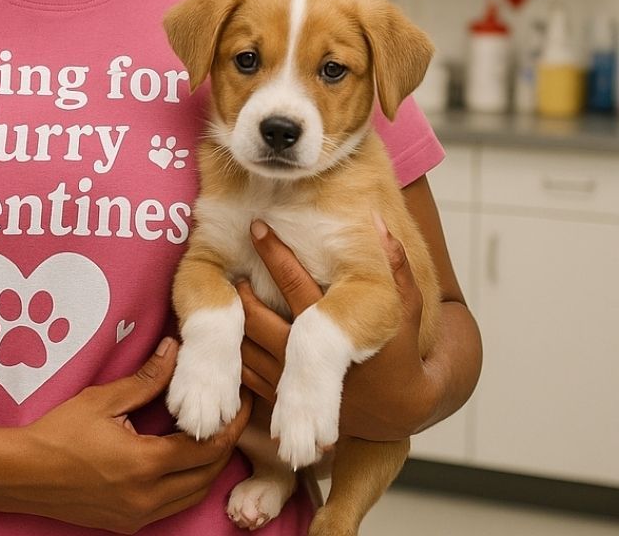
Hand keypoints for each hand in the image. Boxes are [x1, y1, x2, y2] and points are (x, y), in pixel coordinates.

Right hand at [0, 338, 251, 532]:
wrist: (23, 474)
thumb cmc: (59, 432)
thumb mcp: (104, 400)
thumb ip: (146, 379)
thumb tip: (175, 350)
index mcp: (145, 465)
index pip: (205, 447)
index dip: (229, 424)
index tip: (242, 402)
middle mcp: (148, 498)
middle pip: (207, 475)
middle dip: (226, 445)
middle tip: (233, 415)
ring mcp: (139, 516)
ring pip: (193, 495)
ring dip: (209, 467)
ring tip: (213, 433)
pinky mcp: (129, 523)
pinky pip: (173, 505)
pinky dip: (187, 483)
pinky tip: (182, 458)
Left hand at [236, 218, 430, 442]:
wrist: (396, 415)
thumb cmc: (401, 354)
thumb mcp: (405, 311)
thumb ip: (397, 266)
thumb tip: (380, 221)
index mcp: (332, 329)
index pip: (292, 283)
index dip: (272, 252)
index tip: (256, 227)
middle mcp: (304, 358)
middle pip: (256, 317)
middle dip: (242, 291)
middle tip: (237, 269)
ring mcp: (288, 382)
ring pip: (244, 346)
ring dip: (233, 318)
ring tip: (231, 293)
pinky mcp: (279, 399)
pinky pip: (244, 371)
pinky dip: (234, 348)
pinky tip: (232, 328)